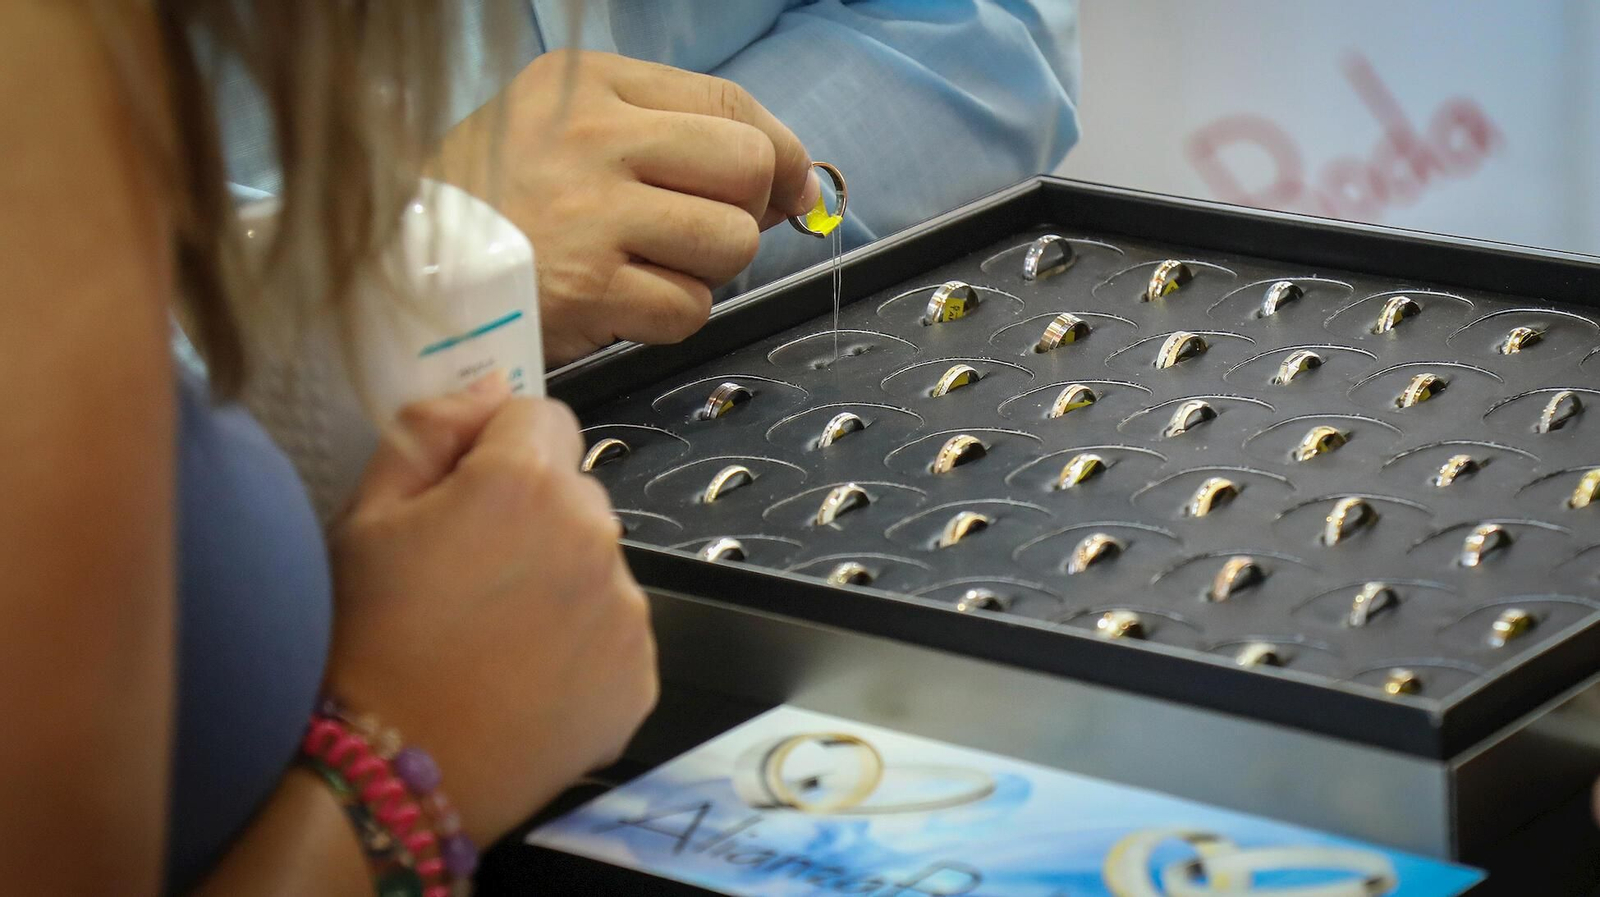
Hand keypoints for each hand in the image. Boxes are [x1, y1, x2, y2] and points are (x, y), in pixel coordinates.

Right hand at [325, 374, 657, 842]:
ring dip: (561, 580)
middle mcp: (595, 534)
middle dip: (533, 515)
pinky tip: (524, 678)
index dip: (497, 450)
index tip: (461, 499)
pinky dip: (582, 646)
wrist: (385, 777)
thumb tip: (492, 388)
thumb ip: (431, 428)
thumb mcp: (364, 513)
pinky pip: (616, 632)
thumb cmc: (363, 639)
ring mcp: (626, 610)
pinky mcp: (640, 674)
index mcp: (526, 482)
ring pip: (599, 562)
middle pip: (576, 491)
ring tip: (493, 638)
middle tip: (469, 578)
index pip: (541, 417)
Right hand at [438, 50, 819, 365]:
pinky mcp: (591, 292)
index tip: (784, 186)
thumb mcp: (566, 127)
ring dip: (706, 269)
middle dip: (744, 211)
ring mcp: (593, 217)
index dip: (780, 152)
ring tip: (648, 268)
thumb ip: (672, 135)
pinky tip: (622, 304)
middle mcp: (595, 140)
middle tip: (699, 233)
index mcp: (592, 86)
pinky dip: (670, 316)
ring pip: (730, 243)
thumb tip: (791, 181)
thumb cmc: (494, 200)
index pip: (731, 104)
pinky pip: (689, 308)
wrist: (401, 268)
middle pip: (747, 168)